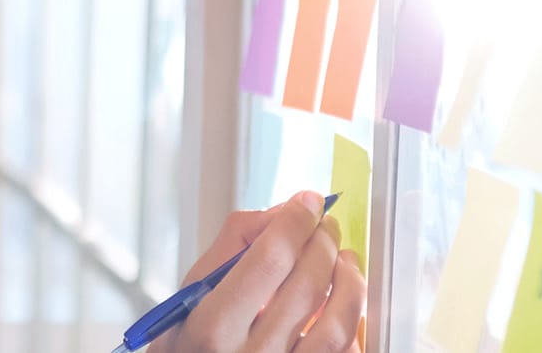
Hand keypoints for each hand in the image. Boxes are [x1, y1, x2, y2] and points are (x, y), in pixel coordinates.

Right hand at [154, 192, 365, 352]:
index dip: (295, 222)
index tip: (307, 203)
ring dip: (349, 282)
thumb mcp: (190, 296)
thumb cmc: (190, 345)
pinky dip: (351, 324)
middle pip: (306, 286)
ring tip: (344, 261)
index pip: (268, 260)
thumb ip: (232, 247)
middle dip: (323, 244)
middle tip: (324, 227)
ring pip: (336, 325)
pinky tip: (341, 304)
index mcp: (212, 330)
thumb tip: (282, 214)